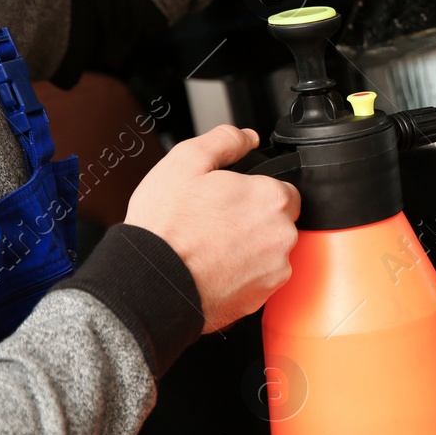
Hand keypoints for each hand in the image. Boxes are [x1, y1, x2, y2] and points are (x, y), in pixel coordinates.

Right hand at [124, 125, 300, 333]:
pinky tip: (214, 269)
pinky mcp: (262, 298)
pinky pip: (259, 280)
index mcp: (271, 198)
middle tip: (216, 222)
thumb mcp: (186, 162)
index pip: (283, 189)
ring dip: (249, 248)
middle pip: (278, 221)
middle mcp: (282, 235)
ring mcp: (275, 270)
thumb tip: (247, 137)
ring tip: (211, 247)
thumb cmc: (166, 228)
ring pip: (270, 252)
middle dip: (254, 219)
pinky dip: (242, 275)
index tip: (232, 200)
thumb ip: (224, 141)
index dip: (255, 192)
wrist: (152, 283)